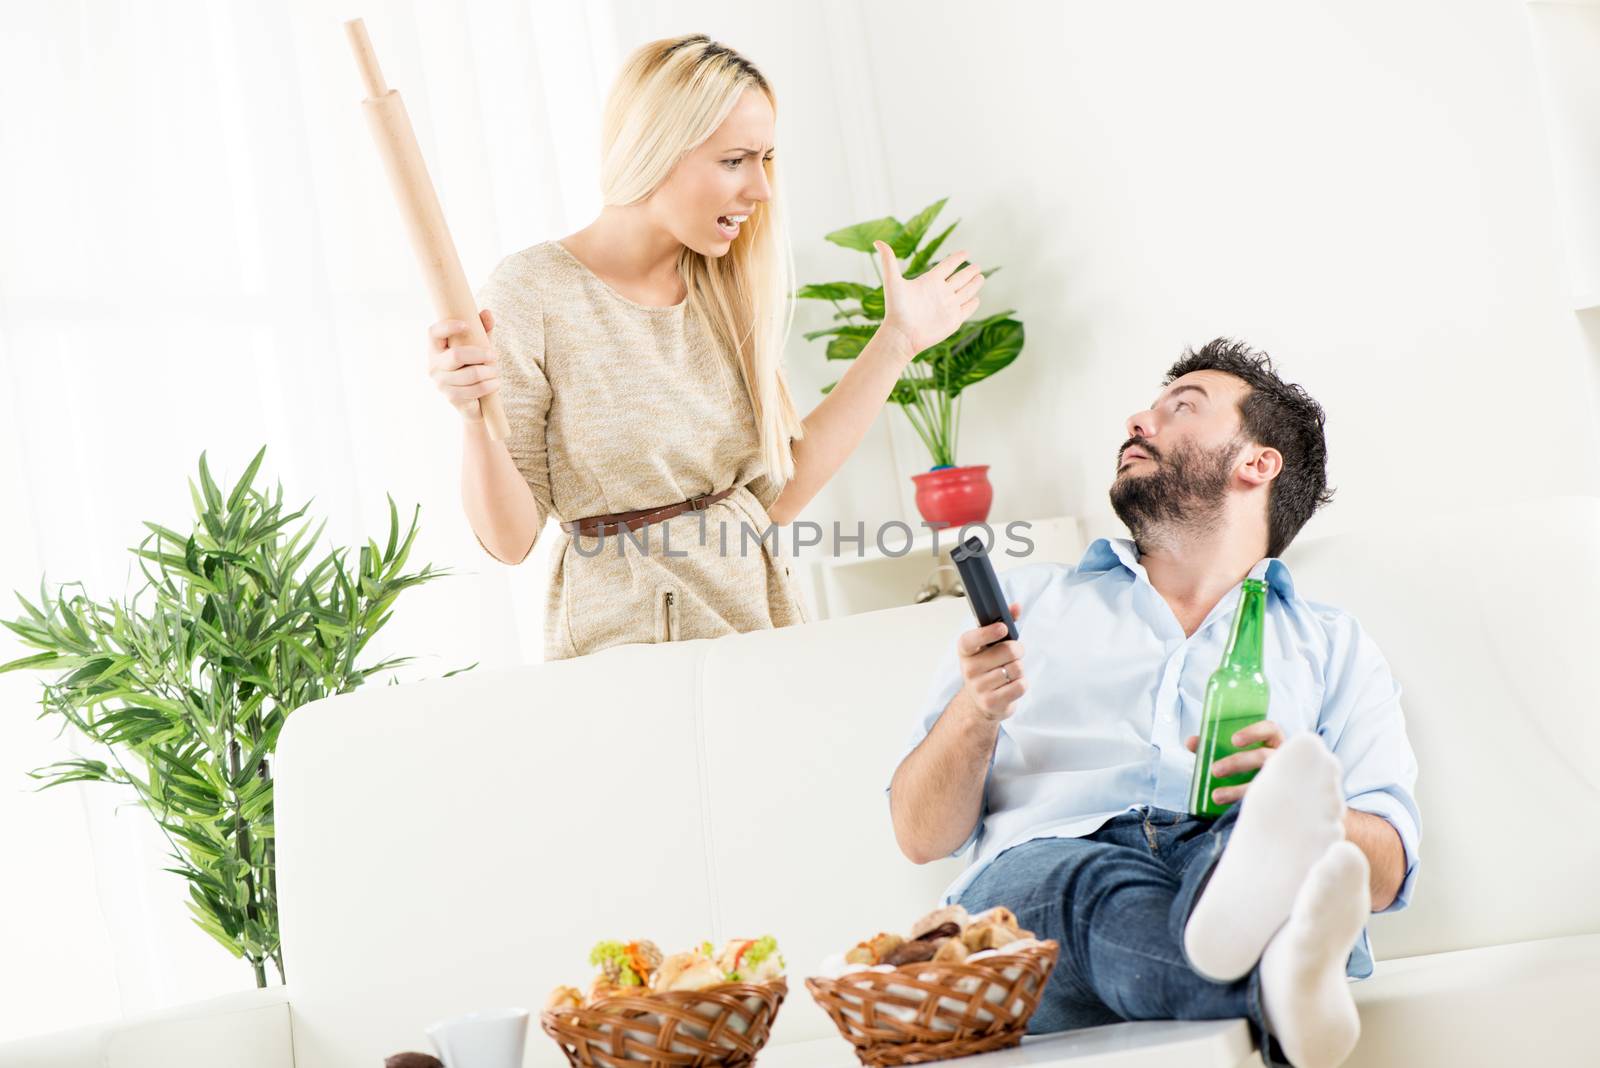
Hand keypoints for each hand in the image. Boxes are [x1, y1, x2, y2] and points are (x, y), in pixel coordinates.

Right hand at [428, 308, 498, 420]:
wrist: (473, 398)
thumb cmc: (474, 364)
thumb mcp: (479, 344)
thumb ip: (483, 328)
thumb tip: (487, 313)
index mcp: (436, 347)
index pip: (434, 332)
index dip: (448, 327)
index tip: (466, 325)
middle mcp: (433, 364)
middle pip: (457, 355)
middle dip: (480, 355)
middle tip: (494, 356)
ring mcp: (440, 382)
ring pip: (469, 375)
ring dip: (488, 373)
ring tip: (496, 372)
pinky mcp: (449, 397)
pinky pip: (472, 391)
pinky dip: (487, 386)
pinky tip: (495, 384)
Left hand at [874, 240, 982, 357]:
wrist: (902, 335)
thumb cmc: (896, 309)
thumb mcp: (892, 282)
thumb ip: (889, 261)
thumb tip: (877, 242)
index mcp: (929, 281)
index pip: (947, 266)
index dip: (957, 259)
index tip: (966, 253)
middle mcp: (940, 292)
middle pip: (959, 278)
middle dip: (969, 272)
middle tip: (977, 266)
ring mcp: (948, 306)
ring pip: (965, 292)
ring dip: (973, 285)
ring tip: (981, 277)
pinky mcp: (953, 320)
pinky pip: (966, 310)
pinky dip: (972, 304)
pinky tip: (976, 299)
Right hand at [957, 601, 1024, 722]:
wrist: (981, 701)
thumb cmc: (989, 666)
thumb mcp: (992, 644)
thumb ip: (1004, 622)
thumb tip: (1016, 606)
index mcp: (965, 650)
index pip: (971, 639)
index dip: (988, 632)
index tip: (1002, 628)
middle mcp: (968, 669)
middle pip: (1007, 651)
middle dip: (1018, 650)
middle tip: (1013, 655)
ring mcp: (978, 687)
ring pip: (1016, 669)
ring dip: (1020, 669)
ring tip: (1009, 672)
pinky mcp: (991, 703)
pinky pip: (1020, 686)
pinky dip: (1022, 684)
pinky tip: (1011, 685)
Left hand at [1184, 720, 1284, 805]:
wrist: (1275, 797)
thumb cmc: (1250, 767)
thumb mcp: (1235, 753)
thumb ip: (1213, 746)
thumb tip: (1190, 742)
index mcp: (1272, 742)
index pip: (1270, 730)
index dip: (1253, 733)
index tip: (1234, 741)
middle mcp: (1282, 758)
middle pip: (1263, 756)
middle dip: (1237, 763)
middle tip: (1214, 770)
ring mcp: (1284, 779)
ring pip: (1264, 782)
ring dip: (1237, 789)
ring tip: (1216, 796)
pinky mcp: (1280, 799)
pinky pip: (1266, 802)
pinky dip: (1245, 804)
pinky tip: (1231, 809)